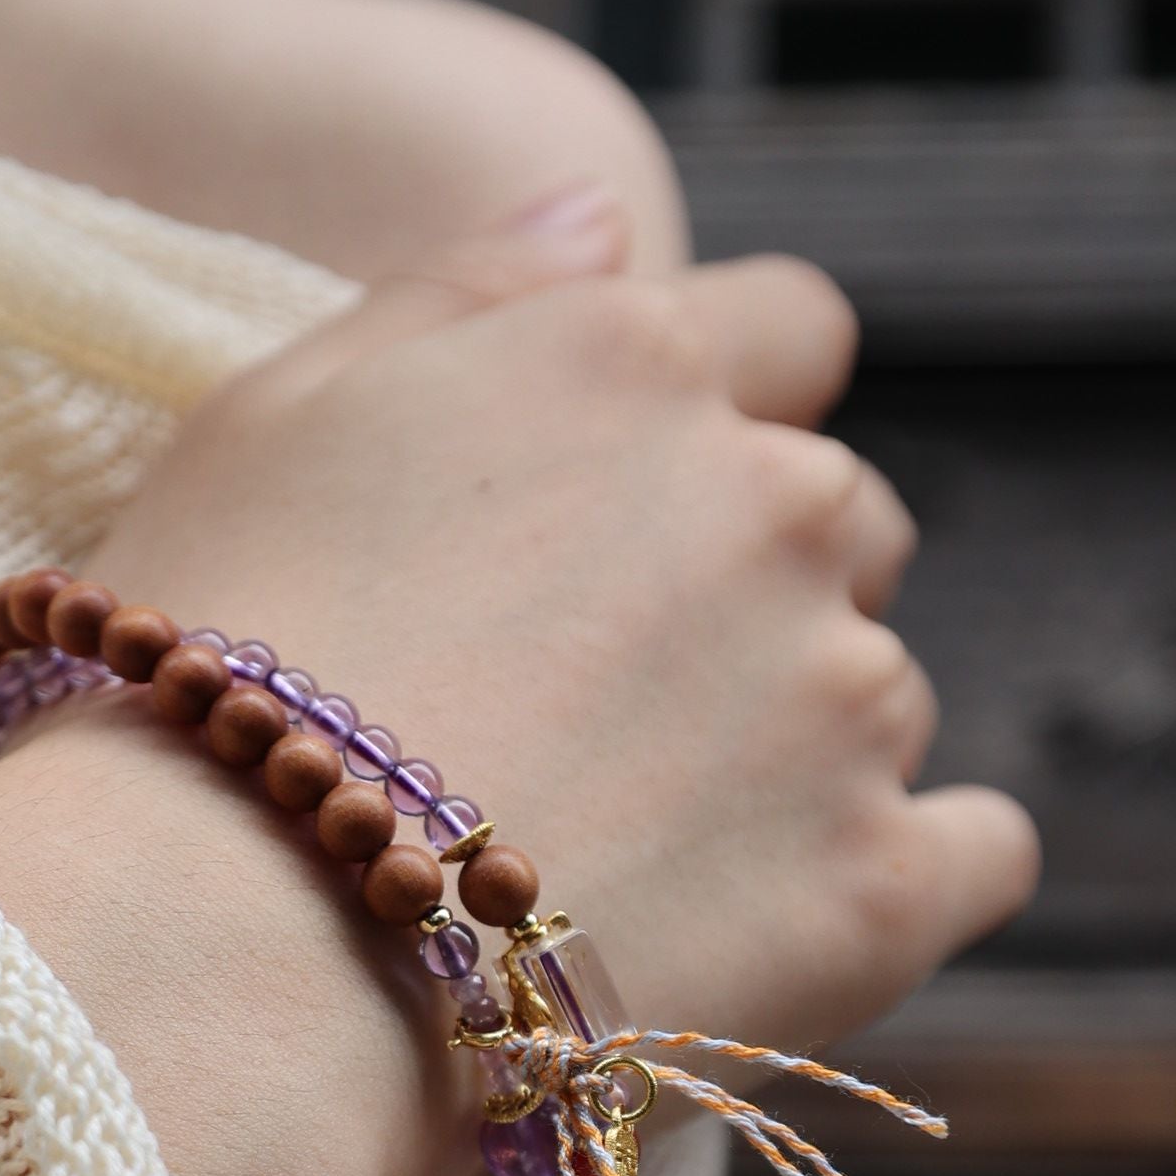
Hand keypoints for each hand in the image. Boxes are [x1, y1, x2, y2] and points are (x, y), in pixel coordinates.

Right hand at [0, 199, 1036, 1175]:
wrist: (219, 951)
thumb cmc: (198, 677)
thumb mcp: (270, 418)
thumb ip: (463, 294)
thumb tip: (606, 223)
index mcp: (634, 365)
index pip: (787, 329)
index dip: (720, 412)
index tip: (632, 515)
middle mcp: (772, 503)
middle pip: (836, 519)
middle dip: (744, 592)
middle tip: (589, 711)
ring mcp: (840, 698)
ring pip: (877, 689)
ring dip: (786, 742)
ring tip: (616, 846)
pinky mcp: (879, 884)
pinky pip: (976, 850)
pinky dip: (902, 874)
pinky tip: (774, 917)